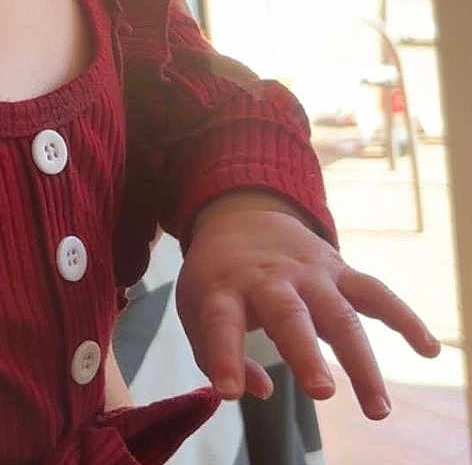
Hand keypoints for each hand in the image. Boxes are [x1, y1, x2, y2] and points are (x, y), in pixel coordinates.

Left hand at [176, 192, 440, 418]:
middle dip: (304, 352)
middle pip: (287, 313)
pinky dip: (403, 318)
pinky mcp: (338, 270)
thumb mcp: (196, 306)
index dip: (223, 356)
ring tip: (378, 408)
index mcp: (224, 287)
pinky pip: (374, 292)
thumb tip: (255, 390)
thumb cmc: (218, 277)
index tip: (229, 390)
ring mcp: (307, 273)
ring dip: (360, 359)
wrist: (241, 215)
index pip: (220, 322)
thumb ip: (214, 352)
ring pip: (339, 313)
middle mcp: (268, 278)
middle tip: (321, 391)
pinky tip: (428, 349)